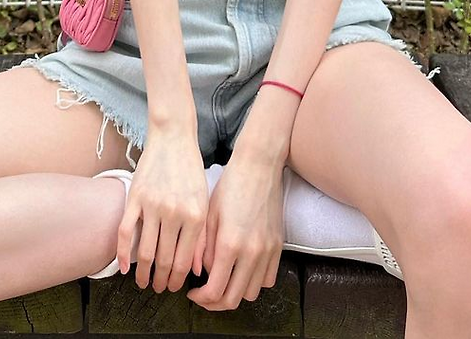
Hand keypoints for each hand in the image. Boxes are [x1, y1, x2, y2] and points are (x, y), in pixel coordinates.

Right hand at [116, 125, 208, 294]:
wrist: (173, 137)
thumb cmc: (192, 170)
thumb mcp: (205, 201)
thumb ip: (203, 236)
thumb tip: (198, 270)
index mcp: (195, 216)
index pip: (185, 261)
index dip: (178, 280)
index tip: (174, 288)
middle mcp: (174, 213)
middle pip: (164, 260)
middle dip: (161, 280)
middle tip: (158, 289)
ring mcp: (152, 205)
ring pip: (145, 251)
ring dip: (142, 273)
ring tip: (143, 281)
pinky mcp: (135, 197)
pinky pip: (126, 232)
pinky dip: (123, 254)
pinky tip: (124, 267)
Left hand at [186, 155, 284, 310]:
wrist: (259, 166)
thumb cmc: (229, 185)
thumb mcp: (208, 214)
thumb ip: (202, 248)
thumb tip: (200, 273)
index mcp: (229, 244)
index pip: (215, 291)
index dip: (200, 298)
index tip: (192, 292)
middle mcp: (251, 253)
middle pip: (233, 299)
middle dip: (215, 303)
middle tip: (204, 294)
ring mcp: (268, 251)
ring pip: (251, 293)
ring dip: (235, 293)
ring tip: (223, 280)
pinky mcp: (278, 247)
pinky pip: (267, 279)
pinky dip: (254, 282)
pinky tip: (242, 270)